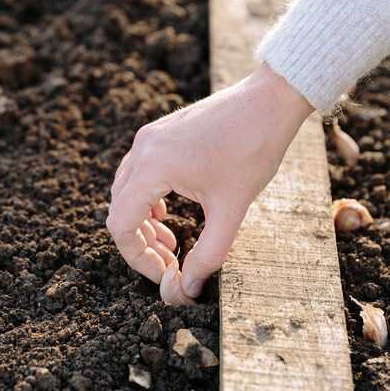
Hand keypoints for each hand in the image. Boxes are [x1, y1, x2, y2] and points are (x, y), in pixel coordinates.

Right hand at [106, 63, 312, 304]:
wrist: (270, 100)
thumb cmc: (253, 149)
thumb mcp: (232, 209)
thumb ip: (208, 254)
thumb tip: (189, 290)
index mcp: (153, 167)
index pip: (120, 224)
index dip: (137, 257)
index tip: (164, 272)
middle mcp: (142, 149)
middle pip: (120, 209)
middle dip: (141, 243)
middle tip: (172, 261)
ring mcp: (149, 138)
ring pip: (127, 191)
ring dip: (144, 222)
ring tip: (173, 241)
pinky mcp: (160, 134)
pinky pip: (139, 173)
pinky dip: (148, 199)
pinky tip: (170, 211)